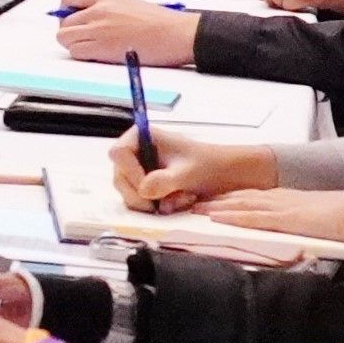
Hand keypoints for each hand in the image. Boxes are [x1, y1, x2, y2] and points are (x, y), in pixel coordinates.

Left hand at [52, 0, 197, 67]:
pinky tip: (98, 55)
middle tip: (84, 38)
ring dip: (74, 45)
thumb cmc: (159, 21)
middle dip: (70, 31)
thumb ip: (106, 7)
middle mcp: (98, 10)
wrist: (174, 33)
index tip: (72, 20)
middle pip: (63, 22)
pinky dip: (83, 56)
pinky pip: (76, 52)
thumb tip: (89, 16)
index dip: (66, 12)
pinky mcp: (101, 47)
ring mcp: (98, 29)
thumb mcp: (128, 2)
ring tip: (92, 47)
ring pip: (65, 38)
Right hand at [102, 132, 272, 215]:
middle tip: (164, 203)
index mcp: (141, 136)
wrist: (224, 174)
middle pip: (120, 177)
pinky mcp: (144, 184)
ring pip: (128, 192)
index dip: (131, 172)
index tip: (149, 187)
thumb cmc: (208, 165)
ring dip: (152, 202)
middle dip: (142, 194)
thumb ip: (164, 180)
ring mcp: (138, 169)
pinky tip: (177, 202)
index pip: (119, 154)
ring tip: (180, 199)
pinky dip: (156, 206)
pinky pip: (138, 201)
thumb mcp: (187, 173)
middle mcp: (135, 151)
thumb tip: (144, 190)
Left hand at [196, 186, 343, 261]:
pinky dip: (232, 217)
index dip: (244, 200)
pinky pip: (253, 217)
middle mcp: (291, 201)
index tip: (226, 201)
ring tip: (199, 209)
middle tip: (200, 202)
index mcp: (303, 203)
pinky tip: (216, 218)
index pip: (266, 199)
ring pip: (245, 204)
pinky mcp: (286, 218)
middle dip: (224, 200)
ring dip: (220, 207)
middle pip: (249, 198)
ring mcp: (287, 208)